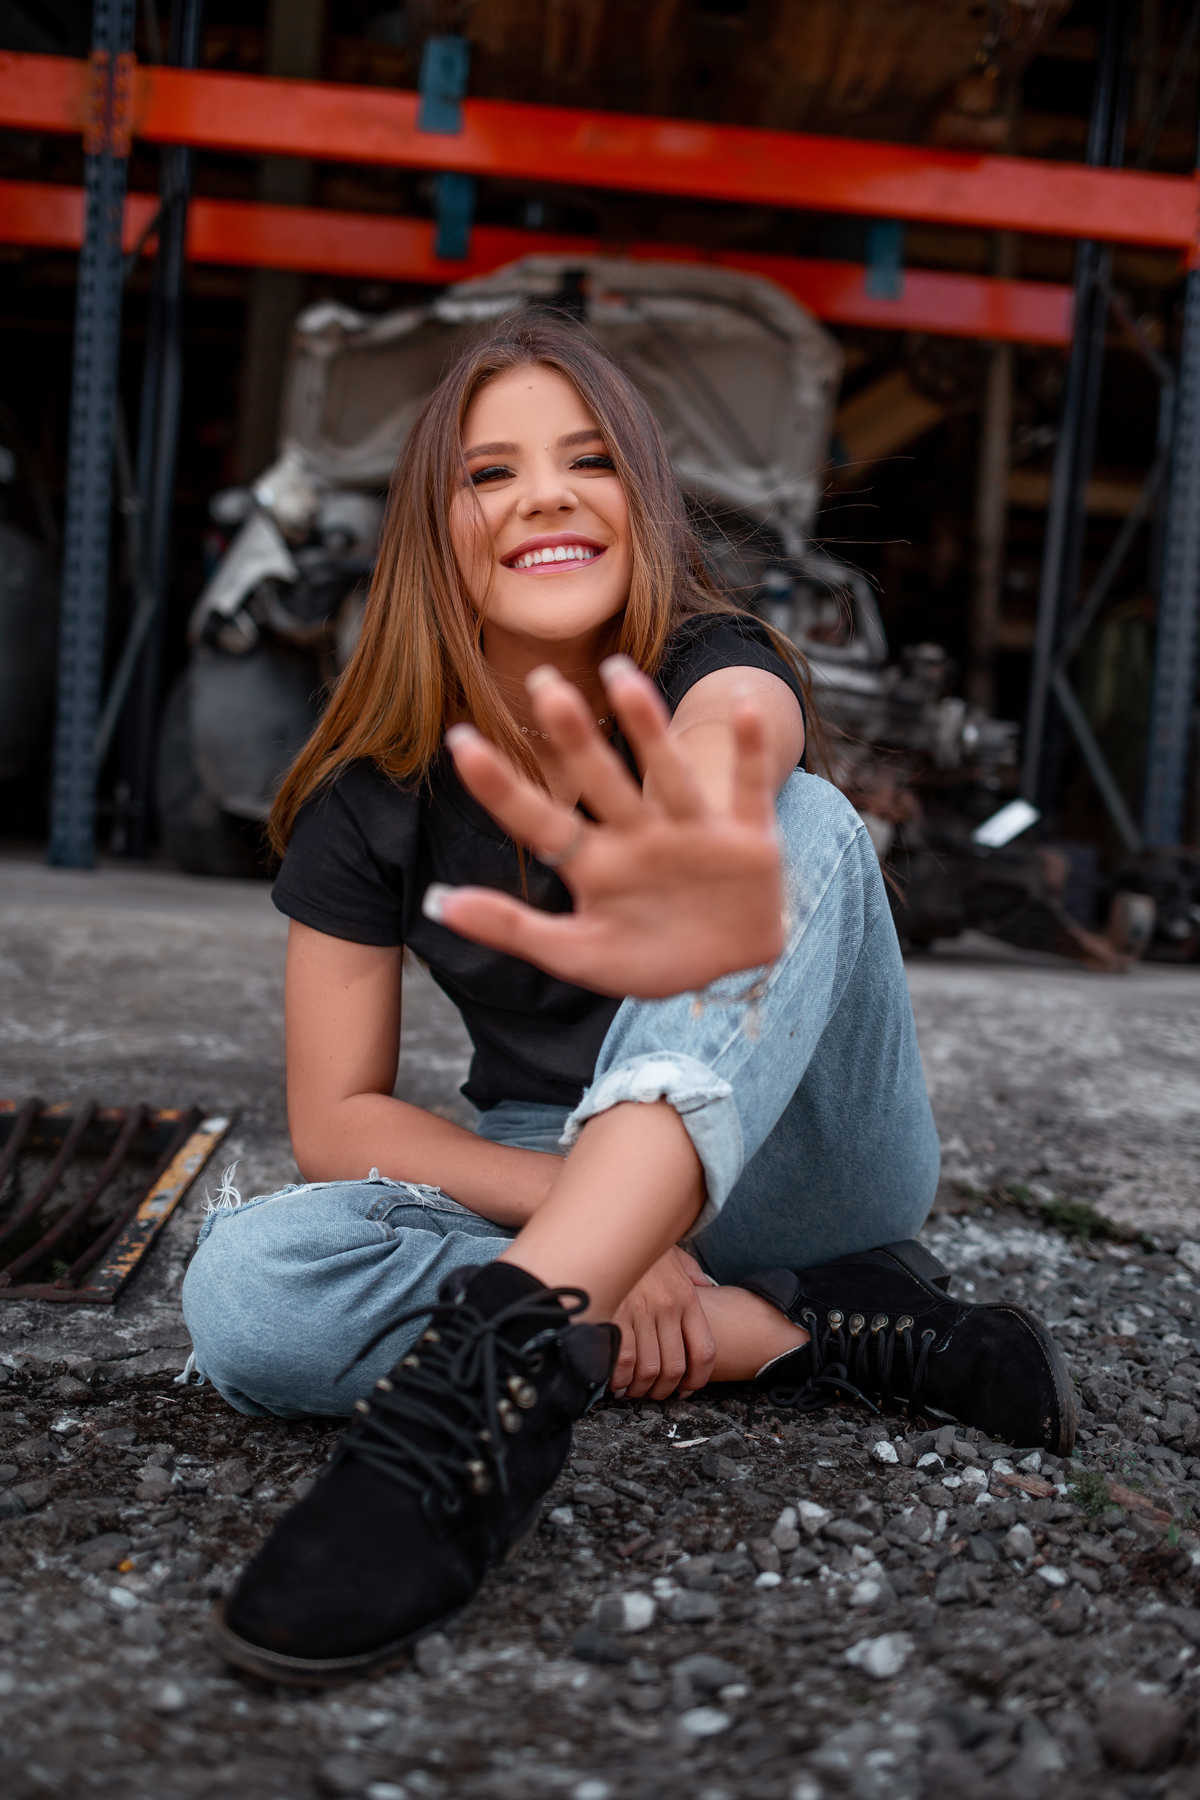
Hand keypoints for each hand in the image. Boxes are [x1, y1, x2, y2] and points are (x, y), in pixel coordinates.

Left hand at [428, 657, 783, 998]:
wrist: (728, 970)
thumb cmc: (647, 955)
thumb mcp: (576, 953)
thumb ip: (512, 928)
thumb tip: (437, 903)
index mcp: (595, 864)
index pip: (540, 820)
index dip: (502, 788)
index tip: (460, 743)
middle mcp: (640, 836)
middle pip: (602, 781)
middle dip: (575, 737)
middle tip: (543, 682)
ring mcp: (693, 832)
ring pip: (668, 774)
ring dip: (649, 728)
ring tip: (622, 677)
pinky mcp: (748, 838)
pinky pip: (747, 788)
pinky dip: (751, 752)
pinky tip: (745, 709)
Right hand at [610, 1246, 715, 1399]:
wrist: (612, 1224)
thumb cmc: (641, 1243)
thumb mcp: (677, 1254)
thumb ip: (693, 1274)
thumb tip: (707, 1286)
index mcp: (687, 1297)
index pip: (704, 1350)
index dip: (698, 1378)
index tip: (687, 1388)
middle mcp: (668, 1307)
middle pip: (675, 1366)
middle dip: (664, 1389)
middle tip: (654, 1393)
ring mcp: (641, 1311)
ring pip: (649, 1368)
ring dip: (640, 1387)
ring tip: (632, 1390)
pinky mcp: (615, 1312)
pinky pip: (622, 1359)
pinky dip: (619, 1378)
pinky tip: (615, 1381)